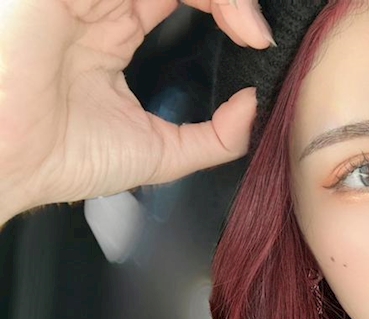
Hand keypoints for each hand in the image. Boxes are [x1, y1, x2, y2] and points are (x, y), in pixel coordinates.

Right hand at [0, 0, 273, 223]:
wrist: (7, 166)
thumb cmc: (60, 158)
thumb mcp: (159, 152)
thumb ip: (214, 136)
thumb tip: (252, 107)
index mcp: (113, 28)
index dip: (228, 7)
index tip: (258, 43)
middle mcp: (98, 1)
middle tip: (254, 33)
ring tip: (242, 24)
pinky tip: (211, 9)